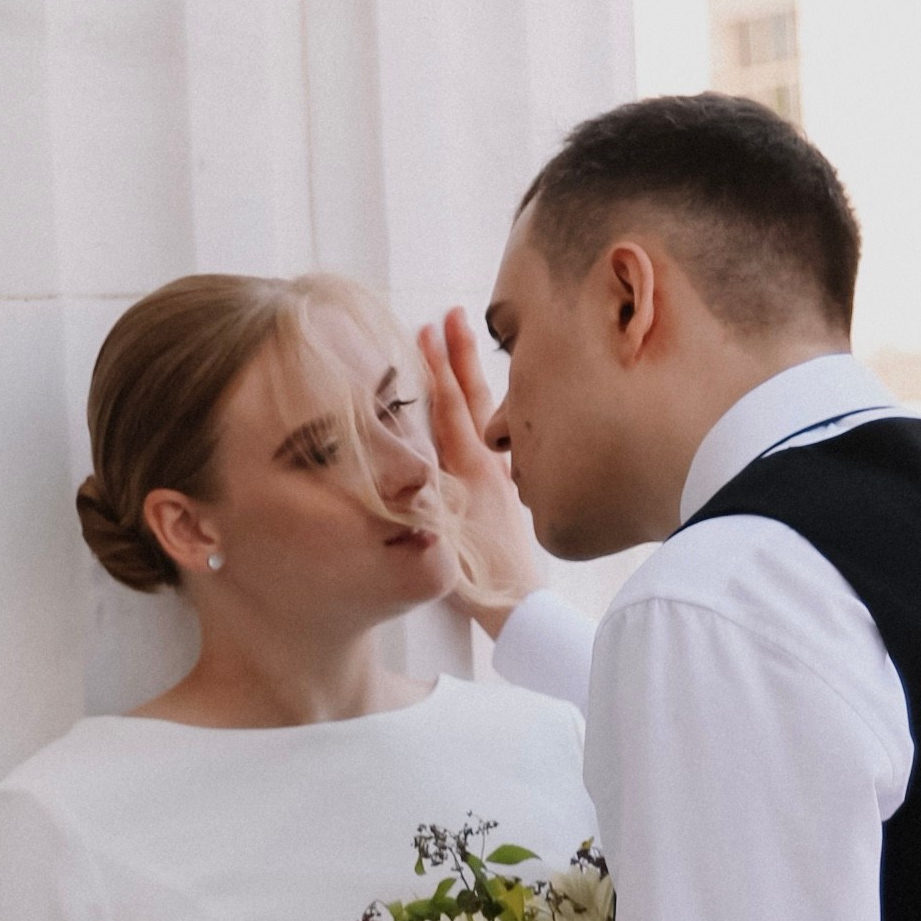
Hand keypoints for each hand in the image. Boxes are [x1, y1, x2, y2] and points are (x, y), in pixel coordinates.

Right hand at [419, 309, 537, 635]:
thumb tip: (401, 466)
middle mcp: (489, 465)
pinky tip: (482, 412)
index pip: (449, 406)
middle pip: (472, 398)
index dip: (436, 367)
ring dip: (473, 379)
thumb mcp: (437, 534)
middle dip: (461, 355)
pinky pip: (495, 440)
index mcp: (470, 470)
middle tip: (453, 315)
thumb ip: (420, 498)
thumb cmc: (475, 578)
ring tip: (466, 349)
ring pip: (487, 415)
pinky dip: (486, 414)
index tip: (427, 329)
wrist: (519, 606)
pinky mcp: (507, 492)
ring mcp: (502, 476)